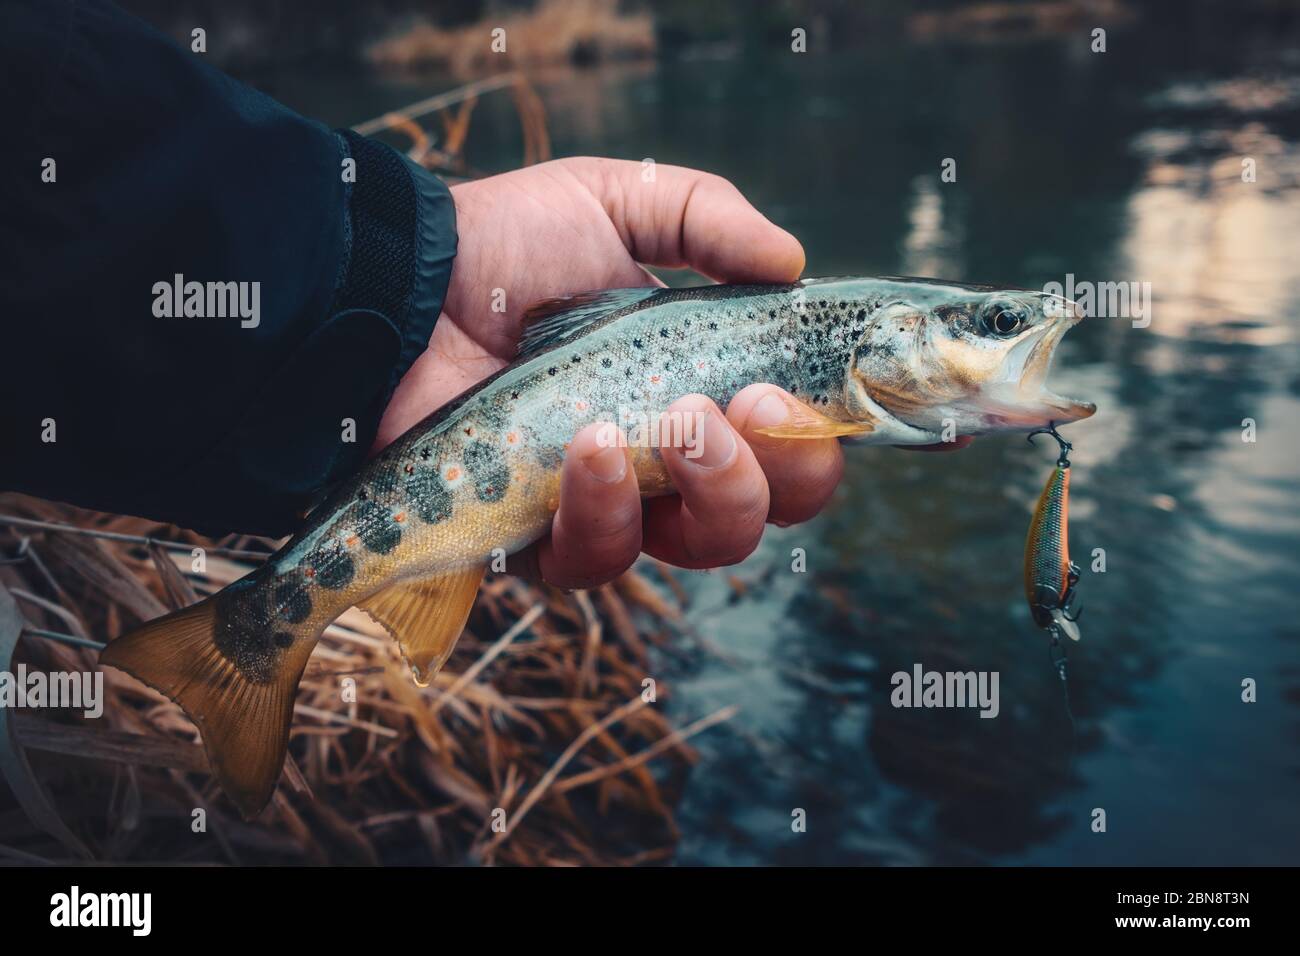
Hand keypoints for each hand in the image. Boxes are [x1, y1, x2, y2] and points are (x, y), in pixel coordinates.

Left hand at [375, 158, 958, 586]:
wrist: (396, 287)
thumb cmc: (508, 245)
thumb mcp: (620, 202)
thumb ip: (709, 222)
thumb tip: (794, 265)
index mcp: (705, 385)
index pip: (803, 435)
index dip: (855, 438)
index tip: (925, 427)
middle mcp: (671, 458)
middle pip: (773, 508)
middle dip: (785, 467)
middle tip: (750, 407)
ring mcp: (611, 505)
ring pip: (705, 547)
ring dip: (711, 489)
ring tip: (675, 419)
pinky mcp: (541, 536)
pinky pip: (598, 559)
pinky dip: (606, 507)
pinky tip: (586, 446)